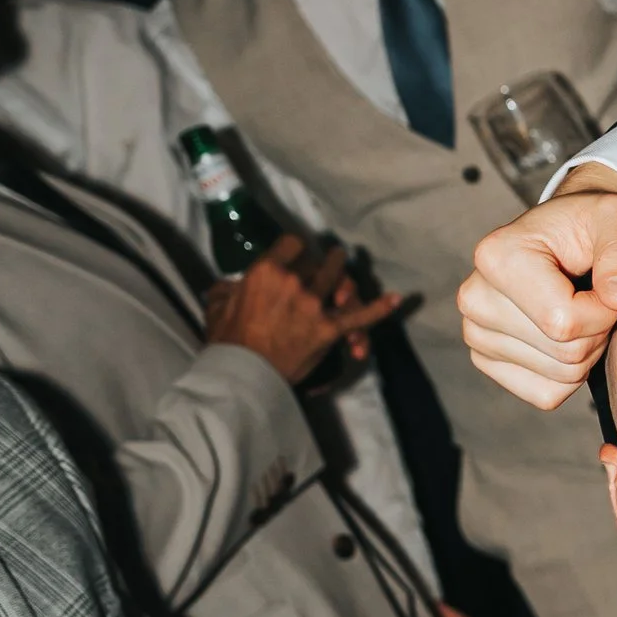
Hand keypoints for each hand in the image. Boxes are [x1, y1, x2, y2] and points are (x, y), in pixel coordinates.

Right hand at [205, 233, 398, 384]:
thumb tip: (228, 285)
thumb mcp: (219, 306)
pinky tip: (397, 298)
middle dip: (321, 261)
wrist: (244, 372)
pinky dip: (380, 308)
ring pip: (339, 280)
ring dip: (345, 275)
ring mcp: (315, 305)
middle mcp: (294, 282)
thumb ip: (226, 289)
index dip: (297, 248)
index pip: (292, 243)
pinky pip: (360, 317)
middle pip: (317, 261)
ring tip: (344, 272)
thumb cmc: (228, 340)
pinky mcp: (329, 329)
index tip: (296, 254)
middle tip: (326, 261)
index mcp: (267, 271)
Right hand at [458, 172, 616, 409]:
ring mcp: (476, 333)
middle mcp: (475, 298)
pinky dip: (571, 374)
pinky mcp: (487, 360)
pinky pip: (548, 394)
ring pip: (561, 376)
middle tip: (597, 296)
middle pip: (565, 352)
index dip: (605, 311)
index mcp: (496, 257)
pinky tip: (568, 333)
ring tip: (582, 308)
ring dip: (589, 350)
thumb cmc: (595, 224)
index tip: (610, 284)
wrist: (569, 235)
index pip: (564, 321)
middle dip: (599, 331)